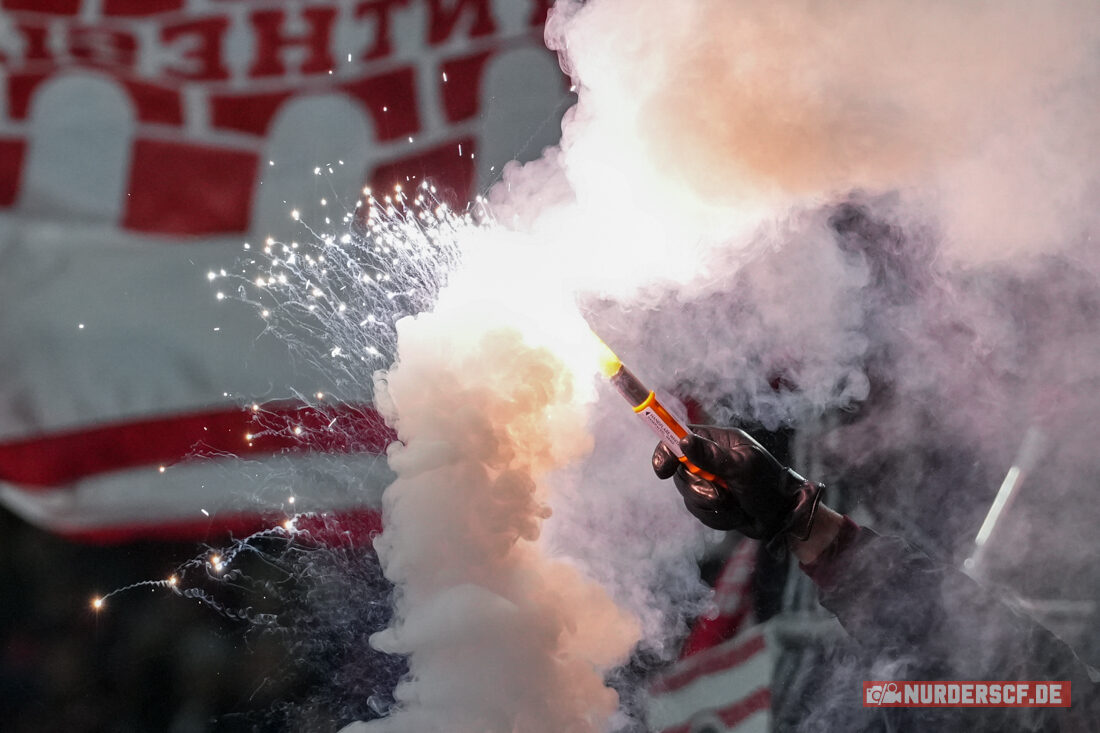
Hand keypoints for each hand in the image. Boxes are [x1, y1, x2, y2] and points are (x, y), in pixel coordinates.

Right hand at [652, 425, 822, 550]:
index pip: (679, 437)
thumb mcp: (742, 468)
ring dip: (711, 506)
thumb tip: (682, 441)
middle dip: (699, 489)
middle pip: (680, 471)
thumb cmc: (769, 485)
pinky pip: (699, 512)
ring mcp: (709, 481)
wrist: (784, 517)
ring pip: (689, 494)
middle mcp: (709, 459)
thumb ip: (711, 456)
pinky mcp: (711, 502)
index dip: (666, 451)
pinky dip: (717, 517)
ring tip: (734, 506)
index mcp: (717, 441)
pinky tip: (735, 514)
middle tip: (719, 497)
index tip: (663, 469)